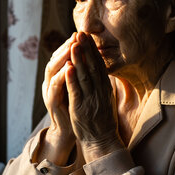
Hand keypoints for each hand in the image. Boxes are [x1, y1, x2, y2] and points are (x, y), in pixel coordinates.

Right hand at [38, 33, 77, 164]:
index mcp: (58, 77)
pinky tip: (68, 68)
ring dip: (62, 57)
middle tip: (76, 36)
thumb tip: (90, 57)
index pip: (63, 56)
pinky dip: (61, 77)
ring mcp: (49, 91)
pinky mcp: (52, 102)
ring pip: (53, 70)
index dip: (72, 44)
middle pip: (56, 59)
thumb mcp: (78, 88)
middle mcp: (51, 82)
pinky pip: (55, 87)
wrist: (68, 132)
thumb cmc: (75, 108)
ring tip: (72, 46)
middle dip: (66, 47)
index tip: (82, 34)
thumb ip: (80, 73)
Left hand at [65, 32, 122, 161]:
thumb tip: (100, 69)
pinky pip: (76, 91)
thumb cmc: (102, 121)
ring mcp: (91, 99)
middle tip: (81, 33)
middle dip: (87, 49)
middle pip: (93, 66)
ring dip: (79, 59)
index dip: (93, 49)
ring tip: (74, 44)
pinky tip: (68, 67)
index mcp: (105, 88)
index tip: (88, 36)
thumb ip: (102, 84)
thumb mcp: (106, 99)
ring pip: (84, 76)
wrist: (102, 142)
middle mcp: (100, 91)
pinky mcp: (81, 109)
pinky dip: (72, 78)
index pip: (99, 64)